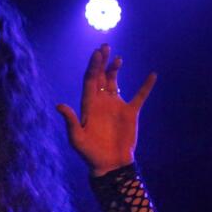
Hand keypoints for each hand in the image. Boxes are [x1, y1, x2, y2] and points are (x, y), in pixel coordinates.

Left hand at [57, 44, 155, 176]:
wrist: (110, 164)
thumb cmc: (90, 153)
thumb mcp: (77, 138)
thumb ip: (71, 121)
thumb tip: (59, 106)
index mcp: (89, 105)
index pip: (90, 80)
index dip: (93, 66)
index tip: (97, 54)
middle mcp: (101, 102)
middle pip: (100, 77)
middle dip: (102, 62)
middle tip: (104, 47)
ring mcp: (116, 106)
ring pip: (115, 82)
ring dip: (115, 69)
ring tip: (117, 58)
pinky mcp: (130, 112)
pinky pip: (139, 96)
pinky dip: (146, 86)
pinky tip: (152, 75)